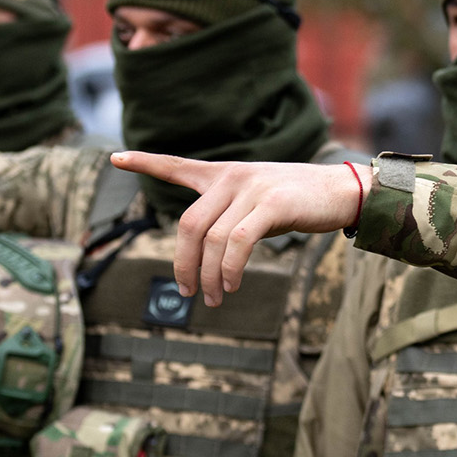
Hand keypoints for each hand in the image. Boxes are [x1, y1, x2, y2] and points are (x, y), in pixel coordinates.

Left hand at [109, 153, 364, 304]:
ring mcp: (252, 188)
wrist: (342, 190)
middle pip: (188, 224)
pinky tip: (232, 285)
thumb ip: (229, 215)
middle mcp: (232, 176)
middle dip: (182, 263)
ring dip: (208, 275)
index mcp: (224, 174)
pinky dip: (230, 268)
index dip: (145, 163)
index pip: (177, 165)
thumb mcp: (257, 200)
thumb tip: (208, 254)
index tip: (115, 159)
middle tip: (187, 292)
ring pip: (212, 238)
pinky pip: (237, 242)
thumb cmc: (300, 201)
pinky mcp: (272, 204)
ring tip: (213, 298)